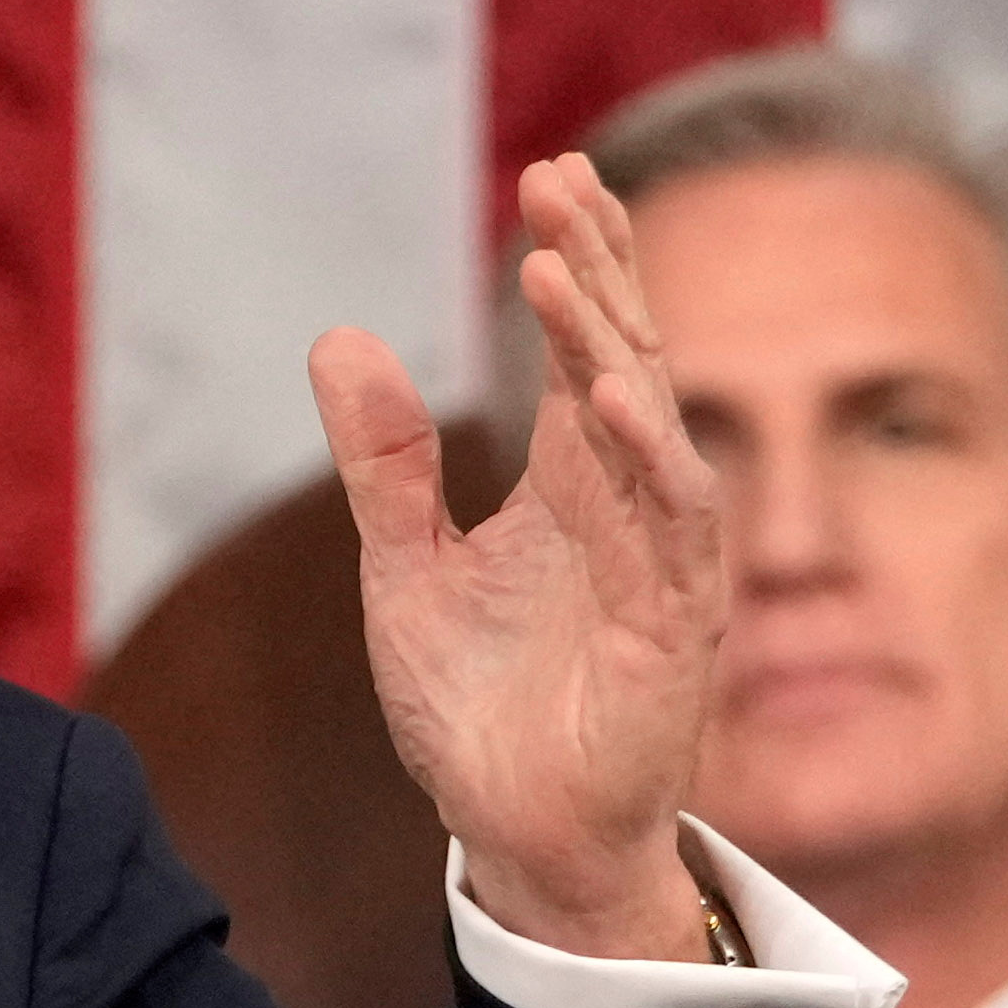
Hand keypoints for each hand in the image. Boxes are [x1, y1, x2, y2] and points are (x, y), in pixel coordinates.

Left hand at [307, 154, 722, 961]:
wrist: (513, 836)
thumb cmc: (476, 709)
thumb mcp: (401, 568)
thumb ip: (381, 460)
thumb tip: (337, 336)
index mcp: (572, 487)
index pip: (585, 346)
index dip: (579, 260)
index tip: (554, 171)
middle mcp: (627, 510)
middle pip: (627, 359)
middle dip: (600, 269)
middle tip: (562, 181)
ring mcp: (659, 565)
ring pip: (649, 430)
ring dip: (608, 347)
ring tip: (560, 270)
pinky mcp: (670, 632)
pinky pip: (664, 530)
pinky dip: (635, 461)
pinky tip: (599, 399)